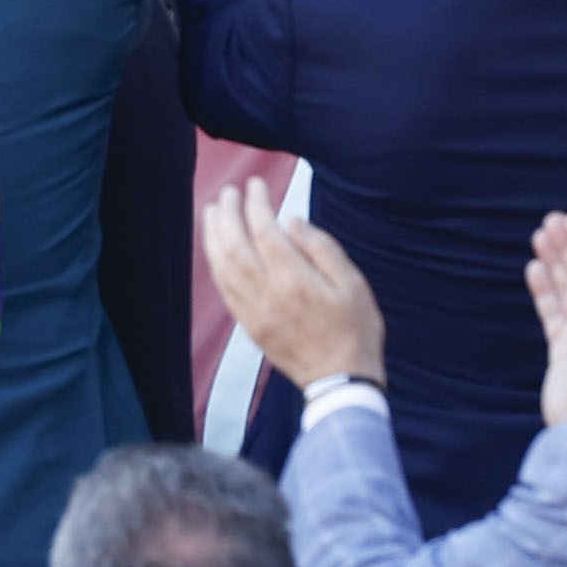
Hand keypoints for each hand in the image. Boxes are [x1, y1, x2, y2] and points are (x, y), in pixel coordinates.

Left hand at [202, 179, 389, 388]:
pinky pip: (223, 288)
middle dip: (227, 214)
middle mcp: (267, 295)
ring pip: (221, 267)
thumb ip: (322, 248)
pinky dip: (215, 263)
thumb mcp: (353, 284)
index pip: (264, 231)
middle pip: (233, 245)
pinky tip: (215, 248)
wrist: (340, 381)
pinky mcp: (248, 326)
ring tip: (212, 211)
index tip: (255, 184)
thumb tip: (292, 222)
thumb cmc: (354, 329)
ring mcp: (253, 312)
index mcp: (295, 280)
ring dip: (213, 235)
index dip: (255, 203)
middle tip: (229, 193)